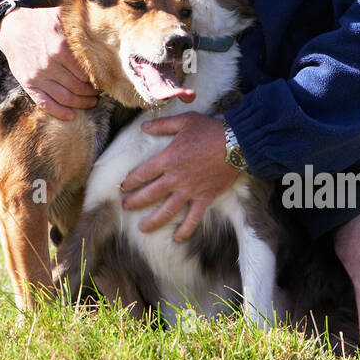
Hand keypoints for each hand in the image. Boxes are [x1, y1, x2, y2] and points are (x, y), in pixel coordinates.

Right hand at [0, 5, 98, 120]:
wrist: (12, 29)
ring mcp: (38, 76)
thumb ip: (81, 24)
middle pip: (79, 86)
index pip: (87, 71)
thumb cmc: (41, 22)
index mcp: (61, 47)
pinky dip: (60, 113)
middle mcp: (50, 64)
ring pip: (65, 98)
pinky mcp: (28, 84)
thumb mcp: (61, 17)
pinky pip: (45, 104)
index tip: (106, 79)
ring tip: (91, 102)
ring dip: (82, 103)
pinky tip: (72, 115)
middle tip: (101, 91)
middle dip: (93, 92)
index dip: (99, 78)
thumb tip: (103, 29)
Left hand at [120, 113, 237, 240]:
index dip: (130, 181)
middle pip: (150, 194)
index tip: (122, 186)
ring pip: (167, 211)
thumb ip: (162, 125)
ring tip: (142, 228)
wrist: (237, 143)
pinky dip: (185, 230)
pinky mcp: (204, 198)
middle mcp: (176, 177)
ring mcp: (190, 190)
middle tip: (125, 207)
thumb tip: (144, 127)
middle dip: (135, 202)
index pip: (143, 173)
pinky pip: (193, 218)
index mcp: (168, 158)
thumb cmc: (210, 130)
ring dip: (153, 221)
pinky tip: (177, 239)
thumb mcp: (184, 121)